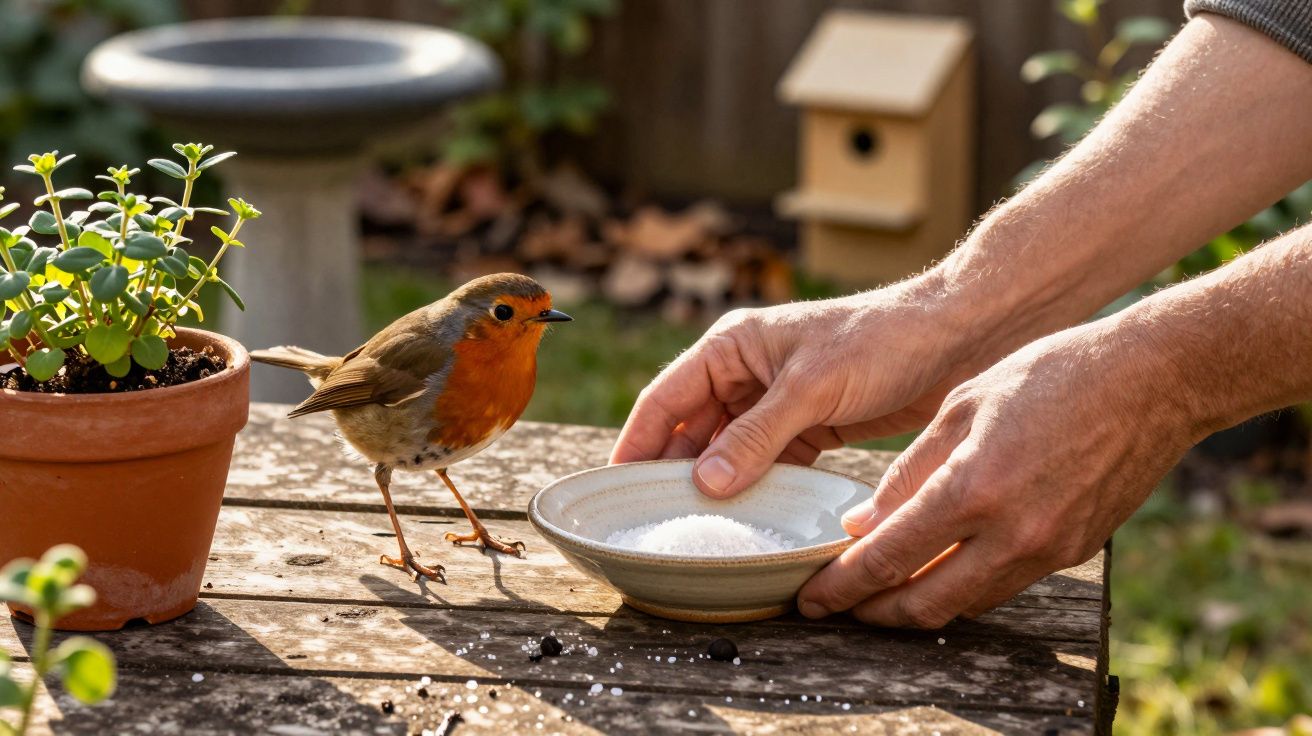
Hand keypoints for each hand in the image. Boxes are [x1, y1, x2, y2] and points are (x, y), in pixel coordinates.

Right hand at [610, 276, 972, 496]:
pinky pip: (768, 464)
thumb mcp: (810, 388)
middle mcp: (747, 373)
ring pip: (728, 451)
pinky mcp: (809, 426)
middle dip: (673, 472)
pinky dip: (757, 489)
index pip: (666, 398)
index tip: (614, 487)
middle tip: (652, 522)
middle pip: (692, 429)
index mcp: (733, 346)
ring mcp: (777, 402)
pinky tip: (748, 519)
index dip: (636, 442)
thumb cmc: (881, 340)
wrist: (956, 339)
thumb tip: (702, 482)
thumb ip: (754, 436)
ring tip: (695, 529)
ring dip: (715, 486)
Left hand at [797, 318, 1197, 625]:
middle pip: (925, 602)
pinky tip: (940, 568)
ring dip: (918, 605)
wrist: (1153, 380)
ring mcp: (1048, 548)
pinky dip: (963, 585)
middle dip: (872, 612)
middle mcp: (1012, 532)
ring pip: (966, 602)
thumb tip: (863, 524)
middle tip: (838, 606)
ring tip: (880, 592)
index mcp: (973, 487)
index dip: (841, 586)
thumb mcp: (962, 406)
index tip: (811, 598)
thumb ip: (908, 471)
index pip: (887, 558)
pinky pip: (1004, 584)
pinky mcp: (1075, 551)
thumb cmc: (1052, 374)